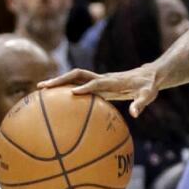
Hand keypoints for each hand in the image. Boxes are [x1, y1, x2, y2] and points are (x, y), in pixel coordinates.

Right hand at [38, 64, 161, 117]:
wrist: (148, 75)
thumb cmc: (148, 87)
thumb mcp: (148, 95)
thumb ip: (141, 103)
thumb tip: (134, 114)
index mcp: (114, 81)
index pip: (97, 82)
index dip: (86, 87)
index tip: (72, 93)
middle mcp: (103, 78)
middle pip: (78, 74)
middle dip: (61, 80)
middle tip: (43, 86)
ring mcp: (98, 79)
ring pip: (75, 78)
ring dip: (59, 82)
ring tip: (40, 91)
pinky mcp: (96, 84)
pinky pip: (78, 84)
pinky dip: (64, 88)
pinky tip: (53, 99)